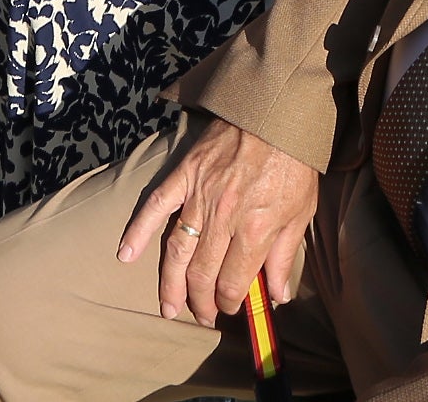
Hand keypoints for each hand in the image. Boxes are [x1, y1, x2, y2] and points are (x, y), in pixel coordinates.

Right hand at [116, 116, 317, 327]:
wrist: (277, 111)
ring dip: (170, 284)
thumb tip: (277, 296)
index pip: (233, 282)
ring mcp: (200, 195)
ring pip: (177, 251)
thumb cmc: (294, 162)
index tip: (230, 308)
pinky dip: (138, 231)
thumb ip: (285, 256)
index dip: (230, 302)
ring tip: (169, 308)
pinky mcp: (184, 174)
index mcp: (255, 228)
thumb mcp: (302, 211)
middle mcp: (224, 217)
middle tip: (202, 315)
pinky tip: (125, 255)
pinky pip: (155, 206)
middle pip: (202, 274)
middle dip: (201, 302)